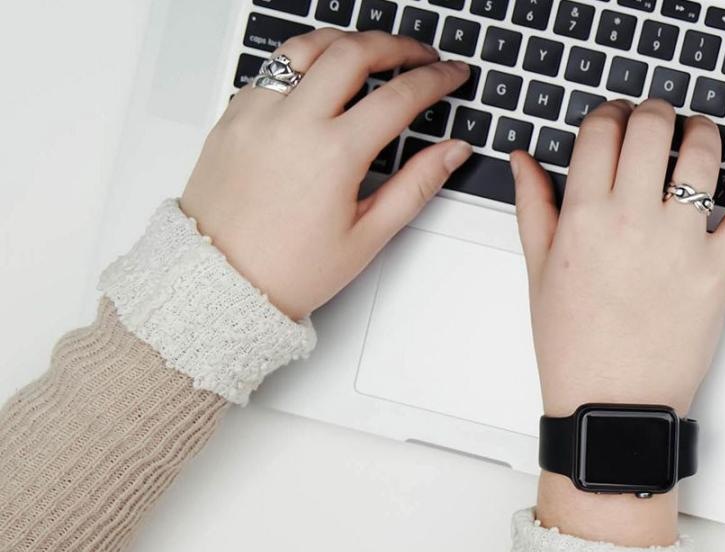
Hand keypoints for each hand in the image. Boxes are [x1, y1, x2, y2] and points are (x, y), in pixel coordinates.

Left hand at [180, 29, 472, 318]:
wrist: (217, 282)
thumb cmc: (287, 269)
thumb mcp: (368, 235)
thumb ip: (416, 184)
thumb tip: (452, 152)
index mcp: (333, 154)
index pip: (399, 95)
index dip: (435, 78)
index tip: (451, 74)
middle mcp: (292, 123)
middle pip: (354, 52)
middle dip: (397, 45)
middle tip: (420, 54)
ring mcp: (257, 114)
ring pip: (307, 47)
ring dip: (346, 41)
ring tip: (371, 51)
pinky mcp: (232, 116)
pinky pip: (273, 70)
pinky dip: (304, 63)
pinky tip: (321, 79)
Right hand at [512, 99, 724, 545]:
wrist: (614, 406)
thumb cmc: (575, 348)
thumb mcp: (539, 272)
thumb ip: (534, 206)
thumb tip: (525, 159)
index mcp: (584, 216)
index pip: (602, 130)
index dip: (611, 113)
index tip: (617, 118)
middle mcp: (633, 221)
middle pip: (652, 128)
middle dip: (656, 111)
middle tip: (659, 118)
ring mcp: (682, 243)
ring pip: (702, 155)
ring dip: (704, 131)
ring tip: (700, 133)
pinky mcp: (722, 269)